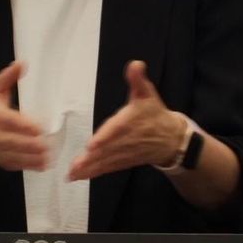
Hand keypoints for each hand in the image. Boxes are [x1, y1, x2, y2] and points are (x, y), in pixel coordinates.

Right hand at [0, 61, 47, 180]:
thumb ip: (8, 78)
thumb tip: (21, 64)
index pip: (8, 120)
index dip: (23, 125)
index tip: (38, 128)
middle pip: (11, 141)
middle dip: (29, 145)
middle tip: (47, 146)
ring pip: (13, 155)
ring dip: (31, 158)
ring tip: (48, 158)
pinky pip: (12, 164)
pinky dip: (26, 166)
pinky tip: (41, 166)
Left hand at [68, 61, 182, 180]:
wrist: (170, 138)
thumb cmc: (154, 113)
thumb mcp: (147, 93)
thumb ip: (138, 79)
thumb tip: (135, 65)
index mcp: (130, 122)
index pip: (116, 130)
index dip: (104, 138)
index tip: (92, 145)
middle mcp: (125, 140)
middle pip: (106, 150)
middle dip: (91, 159)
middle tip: (74, 165)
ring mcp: (123, 153)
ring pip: (105, 162)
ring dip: (88, 169)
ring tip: (71, 174)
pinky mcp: (122, 162)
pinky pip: (106, 168)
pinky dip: (92, 173)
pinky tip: (77, 177)